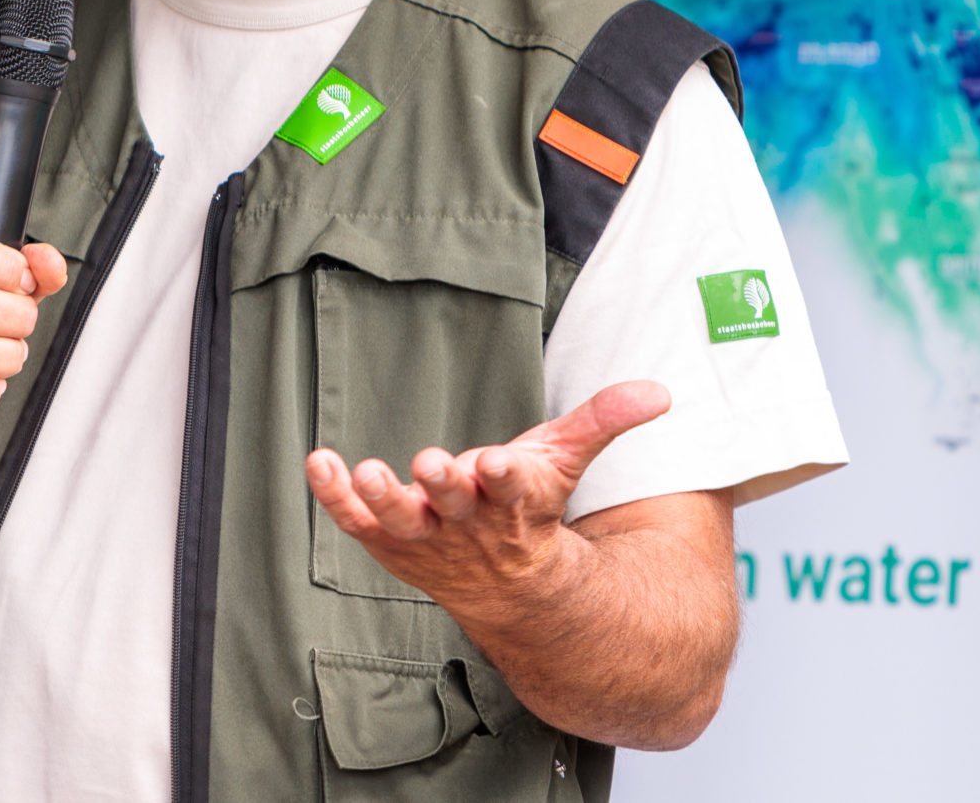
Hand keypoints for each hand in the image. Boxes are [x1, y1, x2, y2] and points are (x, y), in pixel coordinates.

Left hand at [303, 380, 671, 615]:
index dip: (507, 477)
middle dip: (443, 485)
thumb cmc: (531, 508)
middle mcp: (469, 524)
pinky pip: (356, 521)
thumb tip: (661, 392)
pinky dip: (335, 496)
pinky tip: (317, 462)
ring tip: (369, 471)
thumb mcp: (568, 460)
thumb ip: (605, 419)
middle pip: (454, 505)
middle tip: (430, 464)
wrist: (503, 586)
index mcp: (517, 503)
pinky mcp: (389, 540)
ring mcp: (426, 537)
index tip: (499, 462)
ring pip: (402, 521)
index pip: (515, 490)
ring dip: (383, 498)